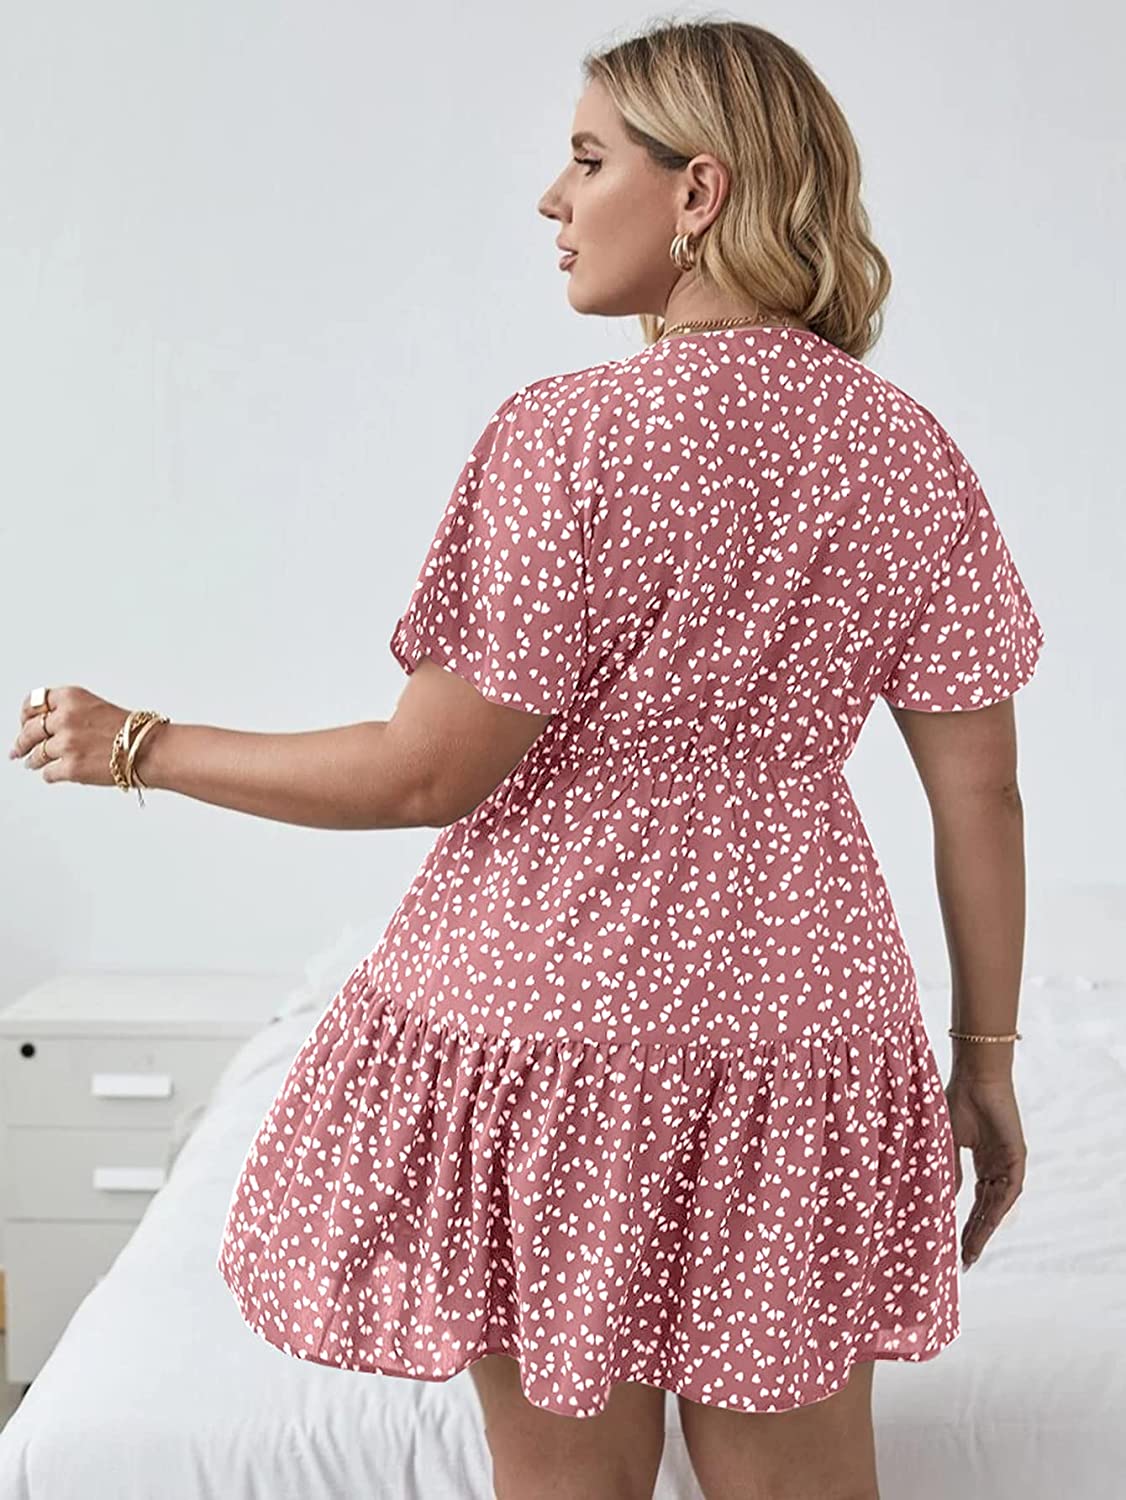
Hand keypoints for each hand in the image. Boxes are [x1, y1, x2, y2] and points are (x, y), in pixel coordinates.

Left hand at [8, 686, 130, 786]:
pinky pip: (48, 774)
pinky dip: (51, 775)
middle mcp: (65, 718)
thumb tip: (42, 727)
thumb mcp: (94, 706)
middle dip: (21, 743)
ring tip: (34, 763)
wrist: (149, 749)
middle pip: (28, 731)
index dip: (25, 715)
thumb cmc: (130, 730)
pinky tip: (57, 773)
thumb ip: (68, 711)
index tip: (24, 722)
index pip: (33, 703)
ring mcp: (66, 744)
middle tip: (17, 749)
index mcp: (71, 698)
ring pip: (36, 755)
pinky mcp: (71, 767)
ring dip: (34, 761)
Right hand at [945, 1072, 1026, 1270]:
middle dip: (975, 1235)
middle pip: (986, 1210)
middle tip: (964, 1260)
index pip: (975, 1203)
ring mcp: (1008, 1164)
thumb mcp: (947, 1143)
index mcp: (981, 1164)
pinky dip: (998, 1208)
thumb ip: (947, 1170)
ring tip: (970, 1249)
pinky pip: (1009, 1190)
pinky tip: (986, 1224)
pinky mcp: (1017, 1157)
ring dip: (984, 1228)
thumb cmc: (957, 1101)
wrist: (975, 1078)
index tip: (956, 1248)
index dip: (966, 1225)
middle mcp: (997, 1168)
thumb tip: (943, 1200)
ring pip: (997, 1205)